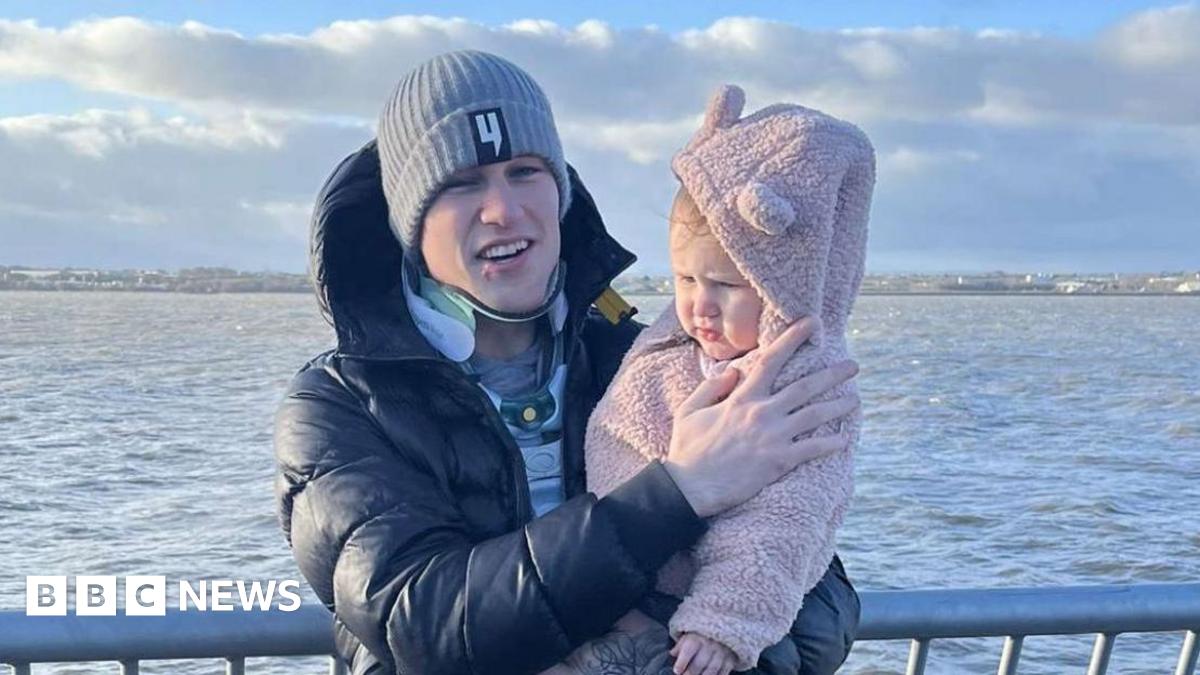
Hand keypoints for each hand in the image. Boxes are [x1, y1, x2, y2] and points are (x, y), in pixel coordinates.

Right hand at [663, 316, 859, 517]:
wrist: (690, 487)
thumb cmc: (688, 449)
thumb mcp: (690, 410)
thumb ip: (711, 387)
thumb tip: (733, 371)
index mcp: (741, 398)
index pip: (770, 361)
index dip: (792, 339)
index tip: (811, 324)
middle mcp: (762, 413)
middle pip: (805, 387)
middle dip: (832, 374)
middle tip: (854, 366)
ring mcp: (773, 437)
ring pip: (814, 415)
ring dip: (838, 406)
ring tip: (855, 400)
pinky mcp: (779, 461)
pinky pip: (812, 448)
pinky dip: (830, 443)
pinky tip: (844, 439)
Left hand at [670, 632, 737, 674]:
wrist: (724, 628)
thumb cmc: (702, 635)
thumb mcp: (689, 635)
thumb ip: (680, 646)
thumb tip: (672, 654)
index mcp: (697, 638)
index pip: (689, 650)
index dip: (682, 662)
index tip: (677, 670)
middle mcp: (710, 645)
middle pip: (699, 663)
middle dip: (691, 673)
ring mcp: (721, 653)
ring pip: (711, 670)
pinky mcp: (730, 661)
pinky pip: (723, 673)